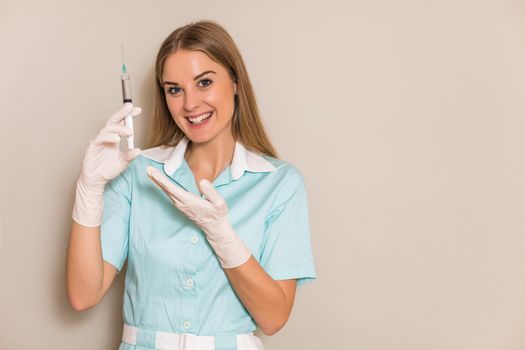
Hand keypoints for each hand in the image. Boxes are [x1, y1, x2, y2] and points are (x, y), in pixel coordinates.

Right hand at [72, 103, 141, 226]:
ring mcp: (98, 141)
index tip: (138, 110)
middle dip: (122, 113)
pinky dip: (109, 137)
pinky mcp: (92, 147)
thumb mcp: (123, 163)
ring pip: (107, 128)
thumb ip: (130, 156)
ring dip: (119, 128)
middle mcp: (106, 138)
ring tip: (129, 132)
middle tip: (131, 107)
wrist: (95, 181)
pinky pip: (99, 138)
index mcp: (113, 139)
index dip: (129, 116)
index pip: (121, 124)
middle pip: (113, 121)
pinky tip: (117, 139)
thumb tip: (138, 150)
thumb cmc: (107, 170)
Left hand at [146, 166, 250, 268]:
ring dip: (158, 182)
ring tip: (151, 173)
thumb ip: (211, 192)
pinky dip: (164, 187)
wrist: (214, 227)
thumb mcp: (219, 203)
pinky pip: (170, 194)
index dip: (162, 181)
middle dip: (157, 179)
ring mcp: (180, 205)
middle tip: (148, 169)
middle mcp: (182, 204)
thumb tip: (203, 181)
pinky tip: (160, 182)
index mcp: (189, 201)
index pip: (172, 189)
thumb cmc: (217, 214)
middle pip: (166, 190)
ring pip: (167, 192)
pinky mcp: (181, 205)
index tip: (154, 174)